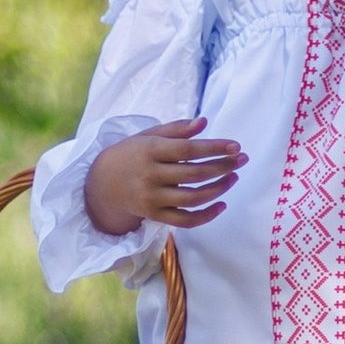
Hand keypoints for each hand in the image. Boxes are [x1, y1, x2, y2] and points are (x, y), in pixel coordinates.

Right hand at [83, 118, 243, 234]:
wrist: (102, 183)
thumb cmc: (132, 154)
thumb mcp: (148, 136)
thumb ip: (176, 130)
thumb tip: (204, 122)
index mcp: (150, 151)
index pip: (187, 150)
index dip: (213, 148)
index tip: (235, 146)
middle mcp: (150, 176)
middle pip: (194, 174)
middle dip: (222, 167)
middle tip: (242, 160)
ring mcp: (152, 198)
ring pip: (192, 198)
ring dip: (218, 189)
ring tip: (233, 178)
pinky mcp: (154, 216)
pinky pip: (185, 221)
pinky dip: (206, 216)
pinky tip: (221, 205)